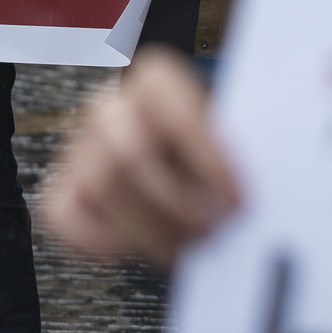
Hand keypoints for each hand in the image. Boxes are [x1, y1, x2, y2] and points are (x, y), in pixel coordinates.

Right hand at [38, 48, 239, 269]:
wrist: (177, 160)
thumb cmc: (208, 152)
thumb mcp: (234, 138)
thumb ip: (242, 152)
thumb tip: (267, 182)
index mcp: (155, 83)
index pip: (174, 114)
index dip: (207, 160)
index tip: (237, 199)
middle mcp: (111, 109)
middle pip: (127, 156)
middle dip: (175, 205)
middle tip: (212, 232)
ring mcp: (80, 150)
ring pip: (102, 189)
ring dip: (152, 229)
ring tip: (189, 246)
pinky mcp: (63, 191)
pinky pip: (68, 219)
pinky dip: (102, 242)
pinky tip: (140, 249)